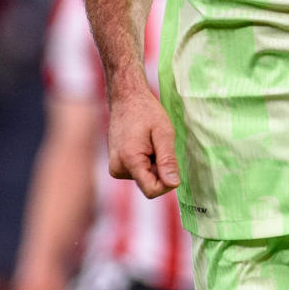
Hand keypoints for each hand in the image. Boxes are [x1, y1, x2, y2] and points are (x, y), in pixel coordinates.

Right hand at [107, 81, 179, 198]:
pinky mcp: (116, 166)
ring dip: (152, 165)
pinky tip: (143, 145)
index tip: (172, 165)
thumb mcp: (164, 133)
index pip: (151, 190)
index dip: (167, 183)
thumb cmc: (146, 112)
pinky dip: (145, 163)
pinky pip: (138, 173)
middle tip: (157, 146)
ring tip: (149, 144)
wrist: (126, 99)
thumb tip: (173, 184)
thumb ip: (168, 160)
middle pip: (148, 185)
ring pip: (144, 179)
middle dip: (159, 170)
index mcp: (129, 160)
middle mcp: (117, 168)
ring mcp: (115, 167)